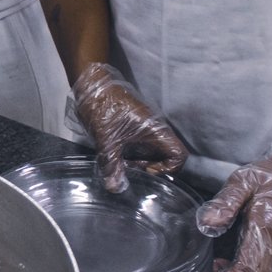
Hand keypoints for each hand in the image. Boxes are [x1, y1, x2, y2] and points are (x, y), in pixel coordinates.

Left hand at [71, 63, 187, 192]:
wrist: (92, 83)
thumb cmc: (103, 107)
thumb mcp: (106, 139)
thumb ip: (112, 165)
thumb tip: (115, 188)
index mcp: (156, 131)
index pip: (179, 155)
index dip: (168, 168)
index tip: (146, 170)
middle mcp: (155, 129)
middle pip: (166, 157)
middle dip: (149, 167)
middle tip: (128, 169)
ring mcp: (145, 127)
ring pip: (152, 151)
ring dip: (139, 161)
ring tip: (119, 163)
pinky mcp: (134, 126)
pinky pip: (141, 145)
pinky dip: (132, 153)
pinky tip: (115, 155)